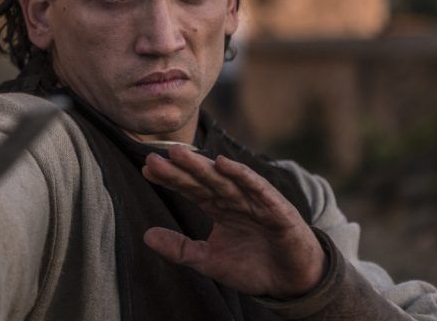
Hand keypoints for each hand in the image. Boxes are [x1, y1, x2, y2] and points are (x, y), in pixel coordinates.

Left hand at [141, 146, 325, 299]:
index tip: (147, 169)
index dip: (170, 178)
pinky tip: (223, 164)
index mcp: (219, 207)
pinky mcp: (276, 208)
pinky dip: (241, 175)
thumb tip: (146, 235)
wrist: (291, 283)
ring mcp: (255, 201)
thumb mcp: (208, 260)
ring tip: (179, 154)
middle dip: (180, 168)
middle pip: (203, 180)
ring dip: (203, 166)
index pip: (190, 188)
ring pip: (224, 179)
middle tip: (154, 157)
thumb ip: (180, 248)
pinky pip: (257, 188)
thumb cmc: (252, 266)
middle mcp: (234, 199)